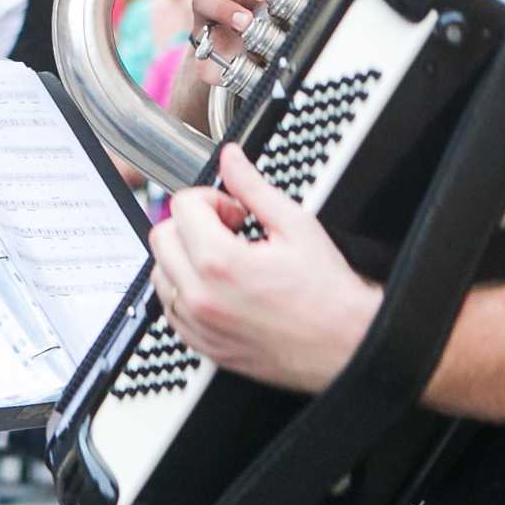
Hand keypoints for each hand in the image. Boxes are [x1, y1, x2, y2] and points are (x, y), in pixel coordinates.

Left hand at [147, 144, 381, 393]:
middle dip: (192, 225)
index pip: (182, 206)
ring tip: (225, 260)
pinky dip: (186, 291)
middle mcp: (200, 296)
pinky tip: (219, 287)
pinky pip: (170, 309)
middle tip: (229, 231)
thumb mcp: (295, 226)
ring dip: (185, 258)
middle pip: (162, 237)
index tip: (235, 212)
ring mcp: (198, 324)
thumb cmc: (327, 293)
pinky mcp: (201, 345)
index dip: (211, 199)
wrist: (343, 344)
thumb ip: (253, 187)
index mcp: (220, 262)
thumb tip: (231, 159)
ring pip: (160, 273)